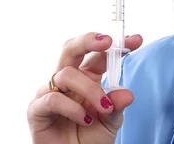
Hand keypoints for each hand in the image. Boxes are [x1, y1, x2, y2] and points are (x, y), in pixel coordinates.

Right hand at [27, 33, 142, 143]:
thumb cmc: (89, 138)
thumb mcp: (110, 122)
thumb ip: (117, 106)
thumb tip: (127, 94)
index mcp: (87, 76)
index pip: (100, 54)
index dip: (117, 45)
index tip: (136, 40)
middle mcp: (68, 80)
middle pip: (71, 48)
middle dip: (89, 40)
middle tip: (108, 42)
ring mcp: (50, 92)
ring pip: (66, 74)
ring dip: (90, 89)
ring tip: (104, 108)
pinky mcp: (37, 109)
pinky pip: (53, 99)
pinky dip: (72, 108)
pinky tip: (84, 119)